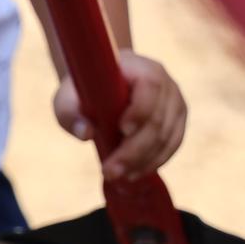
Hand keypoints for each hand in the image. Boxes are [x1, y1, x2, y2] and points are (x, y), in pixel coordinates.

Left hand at [53, 50, 186, 179]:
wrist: (103, 86)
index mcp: (141, 67)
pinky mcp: (177, 122)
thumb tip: (84, 132)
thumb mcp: (67, 97)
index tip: (122, 130)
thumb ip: (69, 111)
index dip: (141, 109)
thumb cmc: (84, 91)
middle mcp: (166, 83)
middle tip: (110, 171)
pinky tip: (134, 174)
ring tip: (118, 176)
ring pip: (168, 136)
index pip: (151, 85)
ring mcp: (175, 103)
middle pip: (159, 119)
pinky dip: (154, 162)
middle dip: (135, 150)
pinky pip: (172, 145)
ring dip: (144, 161)